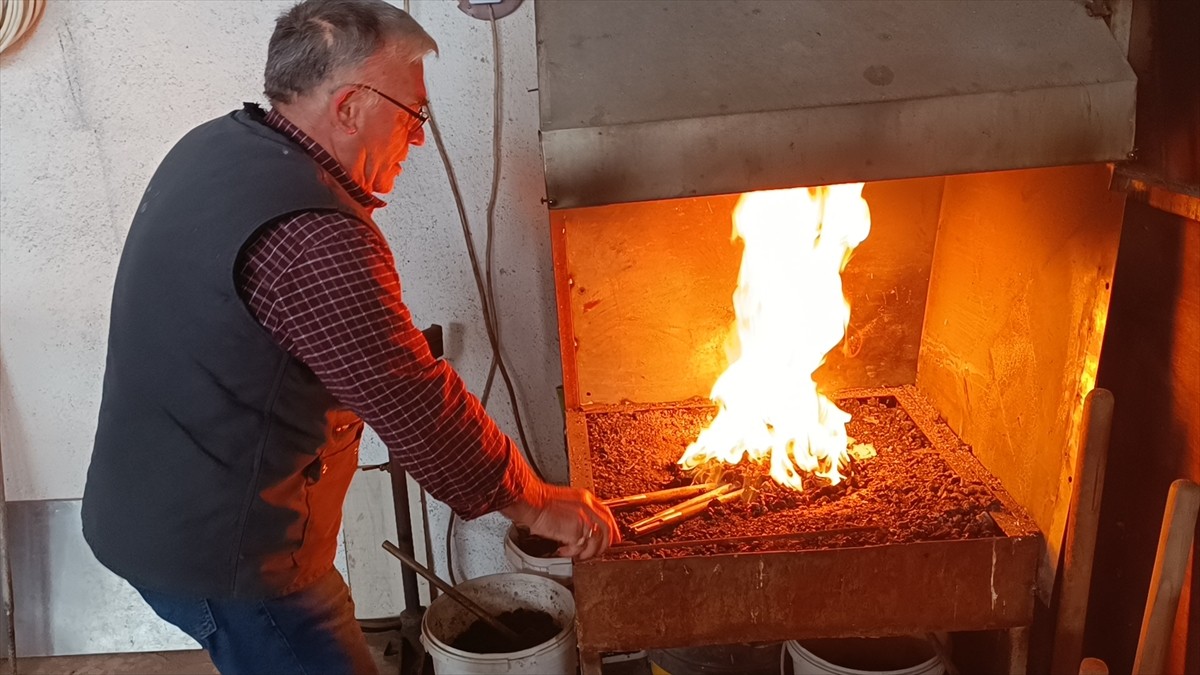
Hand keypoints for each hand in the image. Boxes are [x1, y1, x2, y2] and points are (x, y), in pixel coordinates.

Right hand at [503, 483, 619, 559]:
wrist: (530, 501)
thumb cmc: (540, 501)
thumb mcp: (565, 501)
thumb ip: (577, 512)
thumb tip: (581, 527)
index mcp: (586, 499)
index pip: (607, 516)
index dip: (611, 530)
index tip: (610, 539)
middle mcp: (588, 508)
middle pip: (607, 530)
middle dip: (603, 545)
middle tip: (594, 553)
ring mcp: (583, 519)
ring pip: (595, 543)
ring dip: (585, 553)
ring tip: (573, 553)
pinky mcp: (575, 530)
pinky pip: (579, 548)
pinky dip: (570, 553)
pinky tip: (562, 551)